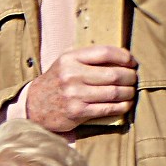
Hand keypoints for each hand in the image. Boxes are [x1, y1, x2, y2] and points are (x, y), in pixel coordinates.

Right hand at [21, 46, 140, 133]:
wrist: (32, 106)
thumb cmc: (55, 82)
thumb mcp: (65, 62)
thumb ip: (87, 57)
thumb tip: (121, 56)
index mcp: (69, 59)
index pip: (105, 53)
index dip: (124, 57)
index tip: (132, 62)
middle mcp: (71, 76)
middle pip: (114, 74)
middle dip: (131, 77)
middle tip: (134, 79)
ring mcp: (74, 95)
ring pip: (114, 92)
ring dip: (129, 92)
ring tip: (130, 92)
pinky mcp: (77, 112)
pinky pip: (108, 108)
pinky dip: (122, 106)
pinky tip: (125, 104)